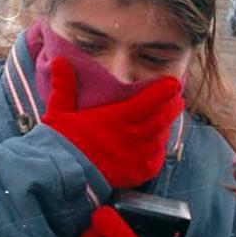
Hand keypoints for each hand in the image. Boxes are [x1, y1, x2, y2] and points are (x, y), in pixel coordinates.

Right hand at [42, 58, 183, 188]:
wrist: (60, 176)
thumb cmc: (60, 142)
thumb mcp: (59, 110)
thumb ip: (64, 84)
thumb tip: (59, 60)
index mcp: (115, 118)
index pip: (148, 101)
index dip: (164, 91)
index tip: (174, 83)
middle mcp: (130, 137)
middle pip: (161, 118)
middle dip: (171, 106)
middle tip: (176, 98)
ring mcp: (136, 157)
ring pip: (160, 138)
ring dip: (165, 127)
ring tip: (166, 119)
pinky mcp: (137, 174)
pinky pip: (156, 160)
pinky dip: (158, 150)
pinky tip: (157, 144)